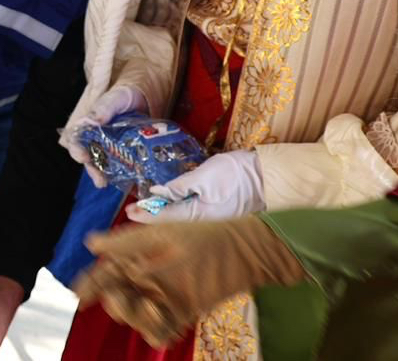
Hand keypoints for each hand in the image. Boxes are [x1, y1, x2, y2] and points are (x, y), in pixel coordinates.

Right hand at [71, 85, 147, 185]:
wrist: (145, 96)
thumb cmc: (125, 95)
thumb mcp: (115, 98)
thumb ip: (104, 107)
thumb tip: (91, 121)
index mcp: (88, 124)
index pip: (76, 139)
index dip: (77, 150)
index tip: (83, 158)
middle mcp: (95, 137)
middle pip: (88, 156)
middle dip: (92, 169)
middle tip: (99, 180)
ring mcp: (108, 146)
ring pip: (102, 163)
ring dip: (104, 174)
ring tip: (107, 184)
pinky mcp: (123, 151)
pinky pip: (119, 165)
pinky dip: (121, 174)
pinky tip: (128, 182)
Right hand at [72, 216, 304, 348]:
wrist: (241, 252)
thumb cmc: (200, 237)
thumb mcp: (160, 237)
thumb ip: (126, 243)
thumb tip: (91, 243)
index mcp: (135, 258)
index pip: (105, 273)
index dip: (90, 284)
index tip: (80, 295)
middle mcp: (143, 280)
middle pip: (115, 298)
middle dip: (114, 302)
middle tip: (120, 298)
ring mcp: (161, 299)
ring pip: (134, 317)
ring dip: (136, 317)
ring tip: (153, 309)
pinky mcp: (179, 314)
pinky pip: (158, 331)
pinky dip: (156, 331)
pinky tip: (163, 320)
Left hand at [127, 150, 263, 223]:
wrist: (267, 178)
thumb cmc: (236, 175)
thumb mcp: (204, 177)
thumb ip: (179, 186)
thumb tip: (157, 193)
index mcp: (197, 216)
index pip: (164, 218)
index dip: (145, 215)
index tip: (129, 212)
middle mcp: (203, 222)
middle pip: (170, 222)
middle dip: (150, 217)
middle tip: (132, 211)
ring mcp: (211, 219)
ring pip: (180, 220)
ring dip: (162, 214)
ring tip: (146, 209)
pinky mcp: (218, 212)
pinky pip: (191, 215)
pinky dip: (176, 211)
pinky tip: (170, 205)